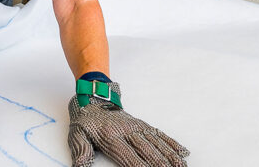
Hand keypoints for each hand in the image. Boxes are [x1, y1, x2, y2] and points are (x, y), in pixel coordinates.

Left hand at [67, 82, 188, 166]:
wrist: (92, 98)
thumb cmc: (85, 121)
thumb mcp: (76, 136)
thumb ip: (81, 152)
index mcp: (110, 137)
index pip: (129, 157)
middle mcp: (127, 131)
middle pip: (147, 151)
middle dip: (161, 164)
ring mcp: (136, 127)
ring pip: (157, 143)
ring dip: (170, 156)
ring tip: (182, 166)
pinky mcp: (142, 124)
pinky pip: (159, 134)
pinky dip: (171, 143)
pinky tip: (182, 151)